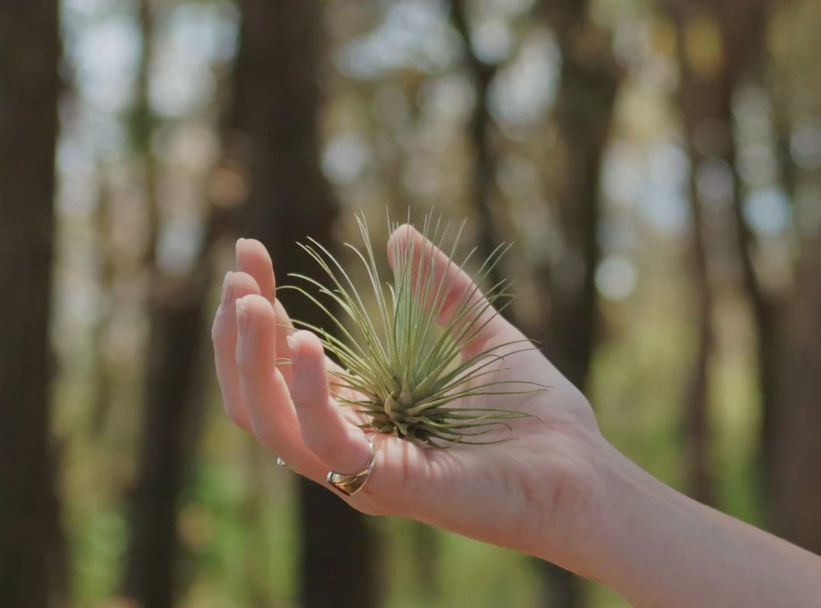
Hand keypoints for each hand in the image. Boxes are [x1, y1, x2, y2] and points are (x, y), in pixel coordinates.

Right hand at [211, 225, 612, 570]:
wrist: (585, 470)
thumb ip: (439, 292)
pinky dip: (304, 392)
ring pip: (268, 422)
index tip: (249, 251)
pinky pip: (323, 442)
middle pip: (256, 395)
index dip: (257, 309)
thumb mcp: (482, 336)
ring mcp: (360, 470)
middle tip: (238, 274)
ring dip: (248, 360)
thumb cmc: (536, 415)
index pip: (282, 364)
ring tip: (251, 300)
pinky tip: (305, 340)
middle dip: (236, 332)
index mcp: (360, 411)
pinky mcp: (384, 484)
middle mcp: (347, 445)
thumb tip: (400, 234)